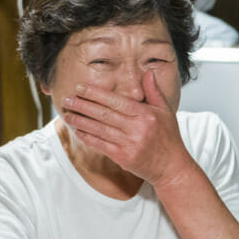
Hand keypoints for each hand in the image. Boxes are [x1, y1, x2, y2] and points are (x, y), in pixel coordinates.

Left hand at [61, 71, 191, 186]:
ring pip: (99, 129)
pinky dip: (88, 137)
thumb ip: (154, 91)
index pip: (116, 100)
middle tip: (67, 99)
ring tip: (67, 114)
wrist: (172, 166)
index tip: (80, 88)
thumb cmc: (168, 137)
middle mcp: (137, 128)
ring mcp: (129, 143)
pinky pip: (101, 145)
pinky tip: (78, 131)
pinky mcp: (123, 157)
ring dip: (80, 121)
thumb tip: (148, 72)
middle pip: (104, 114)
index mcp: (145, 114)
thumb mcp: (165, 111)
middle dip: (83, 105)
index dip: (96, 94)